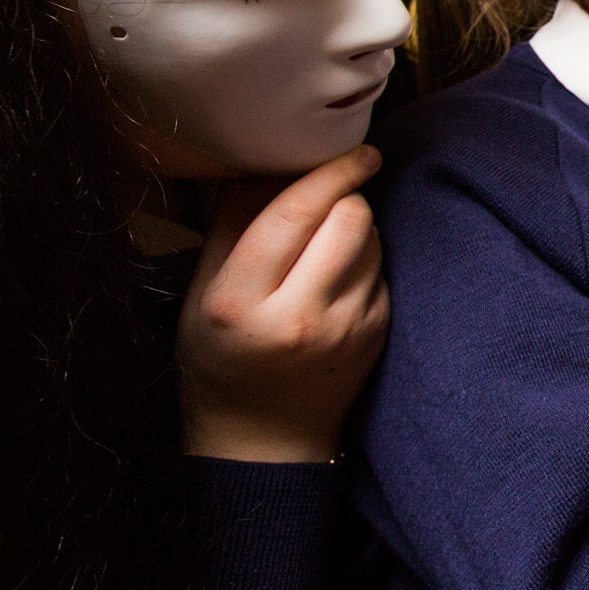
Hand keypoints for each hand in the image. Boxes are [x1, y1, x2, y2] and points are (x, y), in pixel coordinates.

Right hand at [178, 145, 390, 462]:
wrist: (262, 440)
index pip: (292, 214)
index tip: (352, 148)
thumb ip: (233, 223)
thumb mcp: (204, 292)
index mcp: (240, 303)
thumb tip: (269, 157)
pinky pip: (384, 271)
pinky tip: (336, 283)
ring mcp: (345, 331)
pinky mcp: (377, 337)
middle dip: (345, 195)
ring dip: (356, 229)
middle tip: (328, 198)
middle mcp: (297, 318)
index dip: (328, 171)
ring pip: (374, 240)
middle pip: (349, 218)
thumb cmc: (222, 358)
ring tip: (322, 252)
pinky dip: (366, 262)